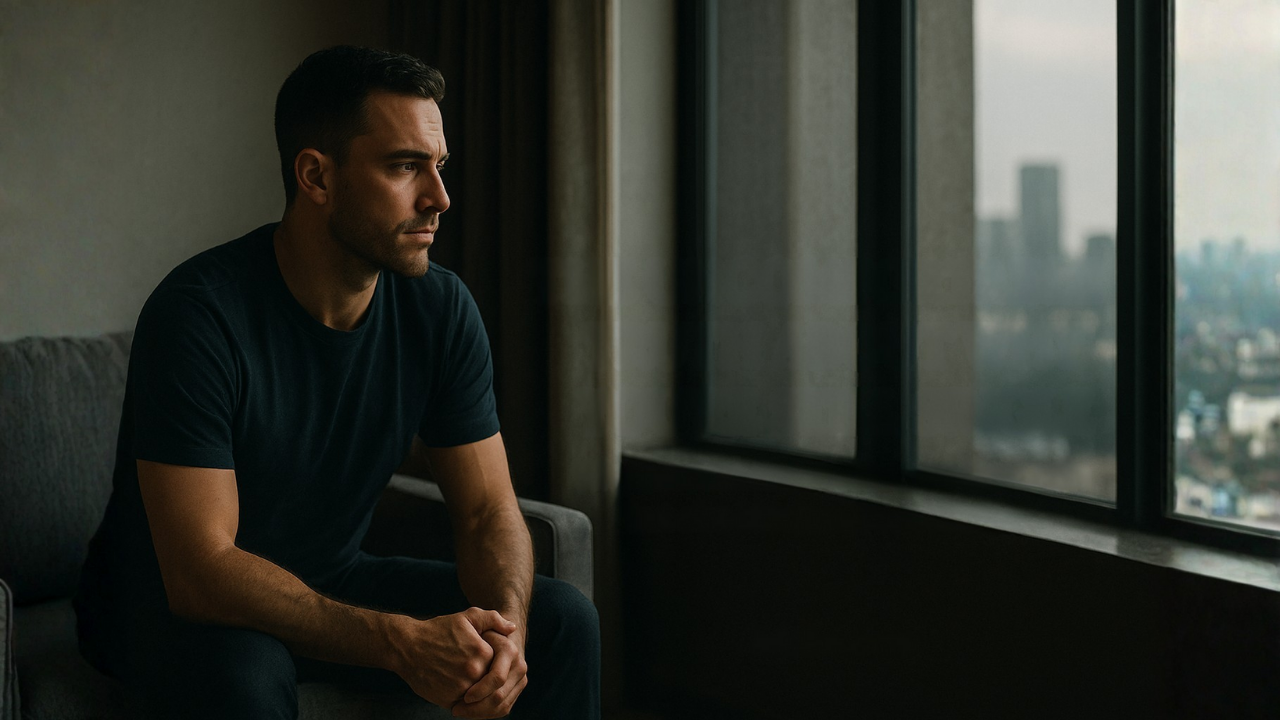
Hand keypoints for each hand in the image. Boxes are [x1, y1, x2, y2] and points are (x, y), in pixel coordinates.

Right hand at [388, 607, 516, 710]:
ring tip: (462, 677)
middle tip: (471, 670)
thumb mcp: (467, 617)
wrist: (406, 646)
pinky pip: (465, 705)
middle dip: (485, 678)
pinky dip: (463, 700)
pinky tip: (453, 686)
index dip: (492, 662)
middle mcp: (474, 671)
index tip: (481, 657)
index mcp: (483, 652)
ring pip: (479, 695)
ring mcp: (461, 687)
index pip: (500, 664)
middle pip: (491, 681)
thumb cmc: (438, 630)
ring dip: (476, 691)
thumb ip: (493, 619)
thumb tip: (512, 629)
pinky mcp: (449, 700)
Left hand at [451, 620, 527, 718]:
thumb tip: (510, 628)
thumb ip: (490, 618)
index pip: (497, 679)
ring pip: (502, 706)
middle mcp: (520, 667)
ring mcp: (520, 680)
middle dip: (477, 708)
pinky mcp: (516, 690)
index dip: (479, 691)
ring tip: (458, 711)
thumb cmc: (478, 630)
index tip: (462, 697)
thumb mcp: (476, 619)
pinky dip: (486, 714)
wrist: (494, 636)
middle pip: (500, 697)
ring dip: (480, 713)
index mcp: (511, 652)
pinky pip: (503, 709)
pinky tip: (469, 712)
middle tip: (455, 709)